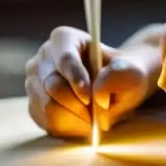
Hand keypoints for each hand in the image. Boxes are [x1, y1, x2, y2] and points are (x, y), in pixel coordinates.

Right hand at [25, 27, 151, 137]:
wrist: (115, 86)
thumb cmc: (122, 75)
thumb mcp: (131, 72)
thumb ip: (119, 76)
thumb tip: (98, 93)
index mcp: (64, 39)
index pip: (65, 59)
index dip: (76, 79)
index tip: (89, 98)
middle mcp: (42, 58)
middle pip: (52, 85)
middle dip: (76, 105)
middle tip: (97, 117)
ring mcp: (34, 82)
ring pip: (47, 106)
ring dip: (74, 118)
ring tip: (94, 119)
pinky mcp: (34, 104)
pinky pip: (45, 121)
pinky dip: (67, 127)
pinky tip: (83, 122)